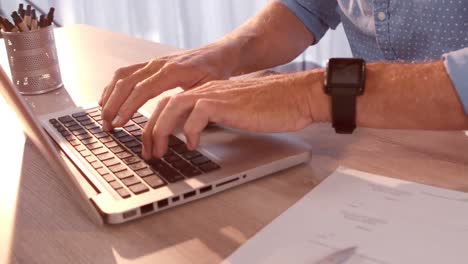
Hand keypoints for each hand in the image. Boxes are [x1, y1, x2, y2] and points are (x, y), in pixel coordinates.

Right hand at [99, 42, 238, 130]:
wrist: (218, 54)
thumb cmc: (215, 72)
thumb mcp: (208, 90)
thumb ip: (192, 106)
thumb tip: (180, 130)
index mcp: (172, 71)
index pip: (142, 90)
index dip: (128, 107)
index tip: (119, 123)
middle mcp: (158, 64)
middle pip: (126, 83)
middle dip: (113, 106)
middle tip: (107, 126)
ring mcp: (152, 62)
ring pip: (122, 76)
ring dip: (109, 96)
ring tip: (104, 117)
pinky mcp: (150, 64)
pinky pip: (126, 73)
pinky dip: (113, 87)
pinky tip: (107, 100)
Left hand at [141, 70, 327, 158]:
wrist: (294, 97)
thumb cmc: (271, 107)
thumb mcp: (236, 113)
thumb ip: (217, 119)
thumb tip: (199, 136)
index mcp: (207, 93)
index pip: (170, 104)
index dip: (155, 124)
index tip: (151, 144)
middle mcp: (206, 91)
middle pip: (164, 105)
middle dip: (149, 131)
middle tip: (148, 153)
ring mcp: (215, 95)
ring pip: (173, 107)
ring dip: (161, 131)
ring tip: (160, 152)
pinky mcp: (225, 103)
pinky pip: (196, 114)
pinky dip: (189, 130)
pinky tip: (191, 145)